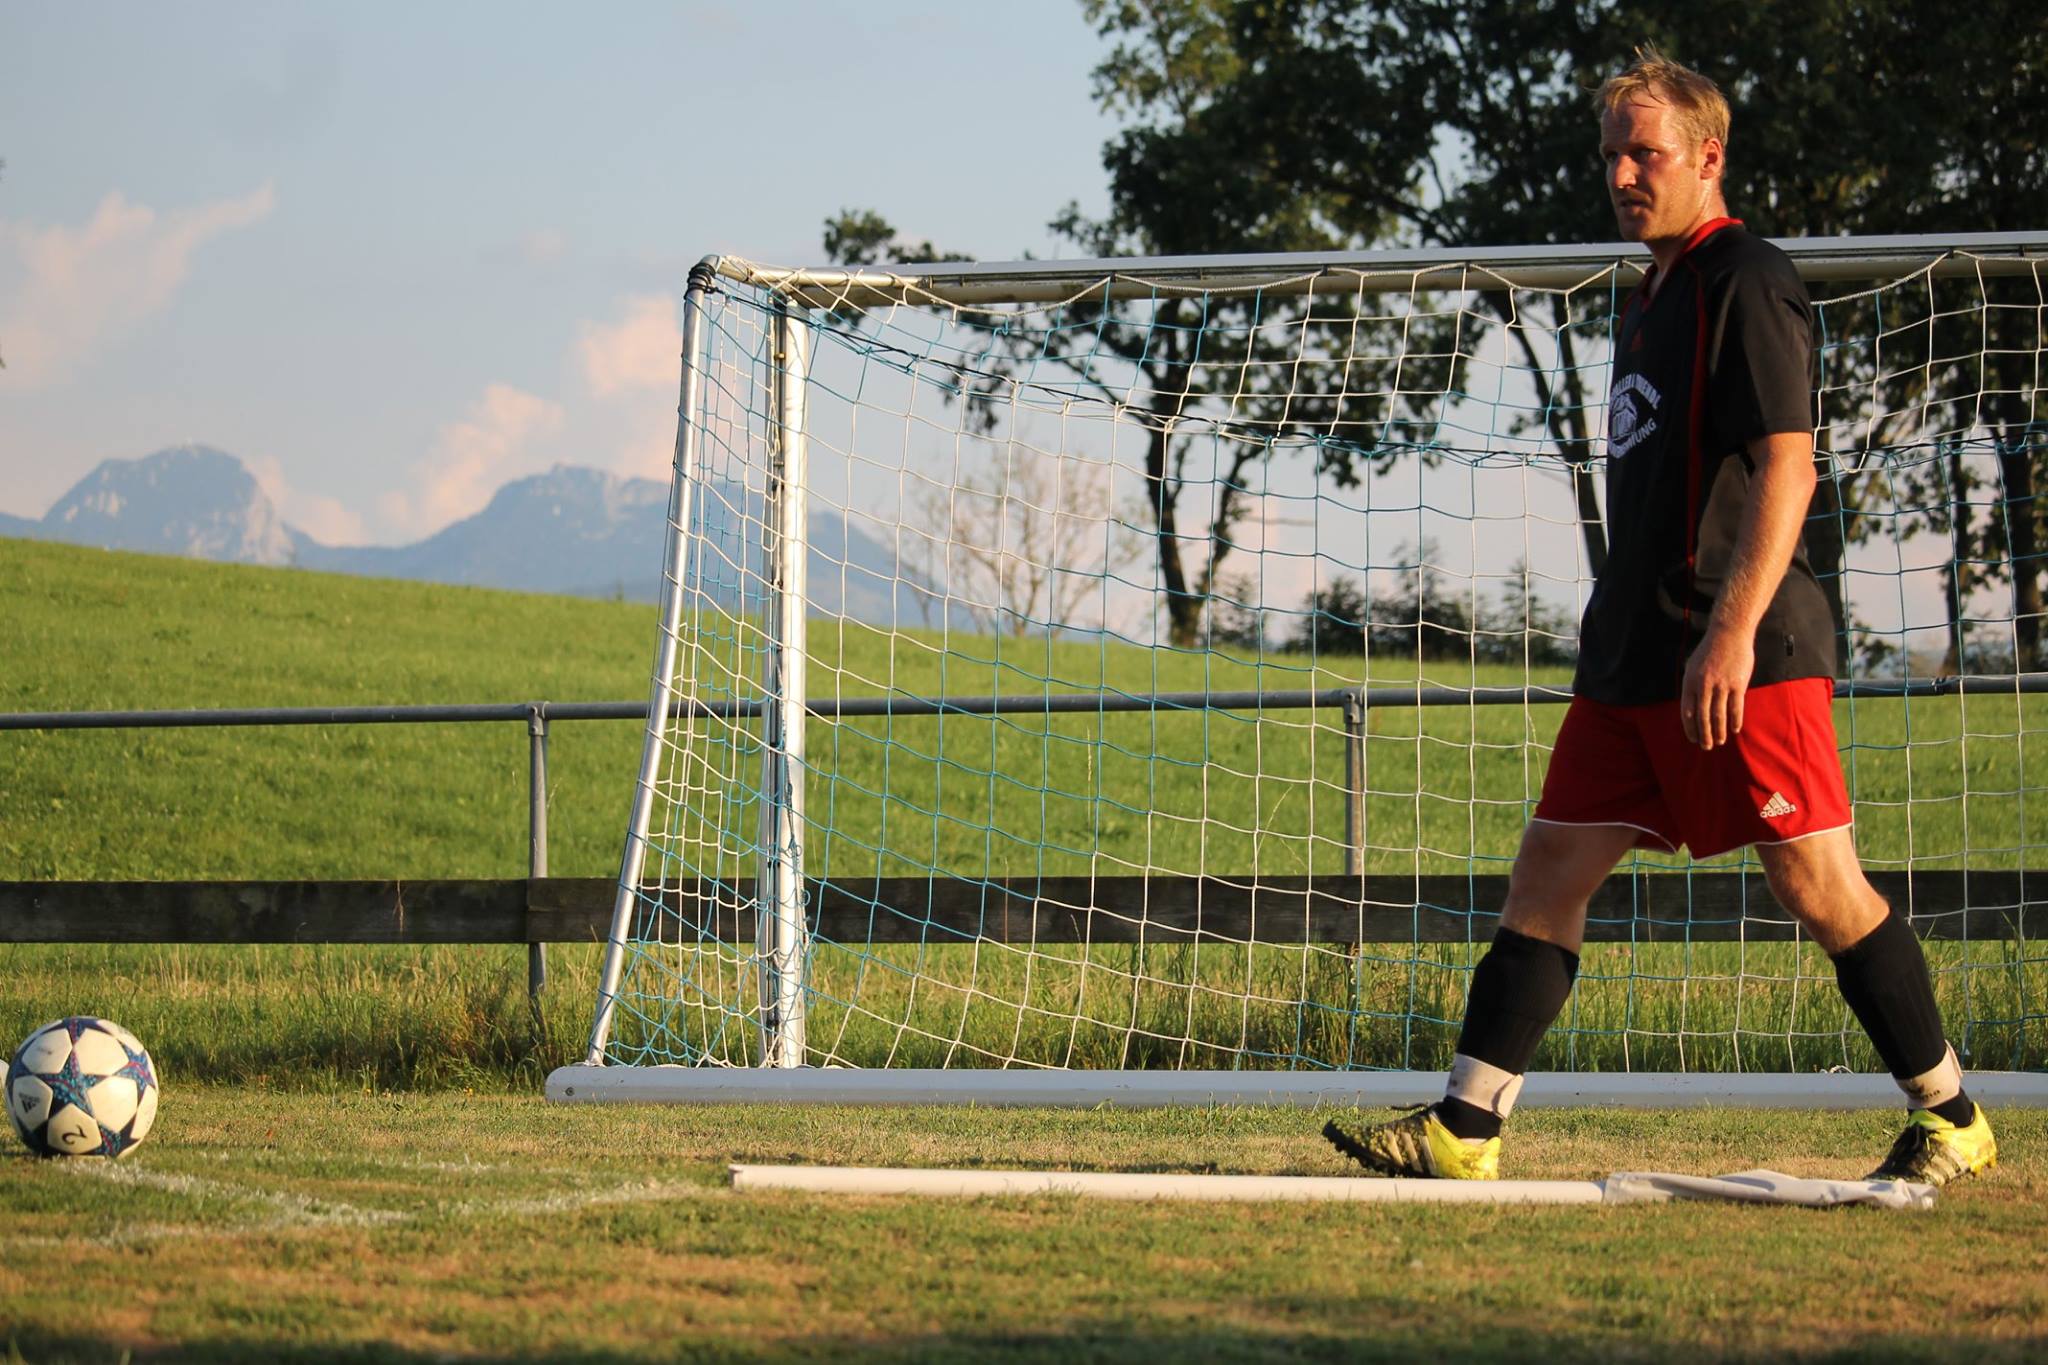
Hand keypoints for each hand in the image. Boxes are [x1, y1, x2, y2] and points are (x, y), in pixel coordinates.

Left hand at [1681, 626, 1752, 749]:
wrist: (1729, 633)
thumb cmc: (1709, 651)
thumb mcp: (1692, 666)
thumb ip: (1692, 687)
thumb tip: (1691, 708)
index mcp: (1690, 682)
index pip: (1687, 712)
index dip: (1690, 728)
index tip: (1693, 739)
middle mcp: (1703, 686)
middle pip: (1703, 718)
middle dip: (1704, 735)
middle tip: (1706, 747)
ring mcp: (1721, 685)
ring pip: (1719, 715)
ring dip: (1718, 732)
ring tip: (1719, 742)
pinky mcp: (1737, 684)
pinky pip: (1736, 707)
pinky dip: (1735, 720)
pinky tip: (1735, 730)